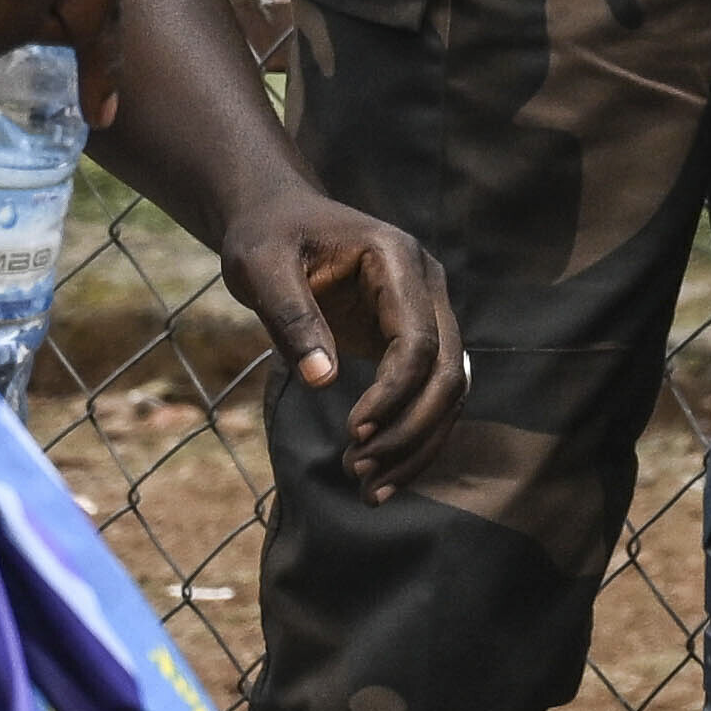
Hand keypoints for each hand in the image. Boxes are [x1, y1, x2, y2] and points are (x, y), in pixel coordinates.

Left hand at [214, 183, 467, 473]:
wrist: (279, 218)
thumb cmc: (267, 236)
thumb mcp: (261, 266)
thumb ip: (292, 316)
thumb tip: (324, 381)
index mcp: (398, 260)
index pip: (418, 339)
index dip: (393, 392)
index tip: (353, 431)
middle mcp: (428, 286)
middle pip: (449, 371)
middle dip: (410, 429)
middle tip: (358, 470)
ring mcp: (428, 314)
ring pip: (450, 391)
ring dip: (417, 445)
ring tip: (369, 491)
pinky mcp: (415, 341)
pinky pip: (431, 396)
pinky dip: (412, 439)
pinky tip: (381, 477)